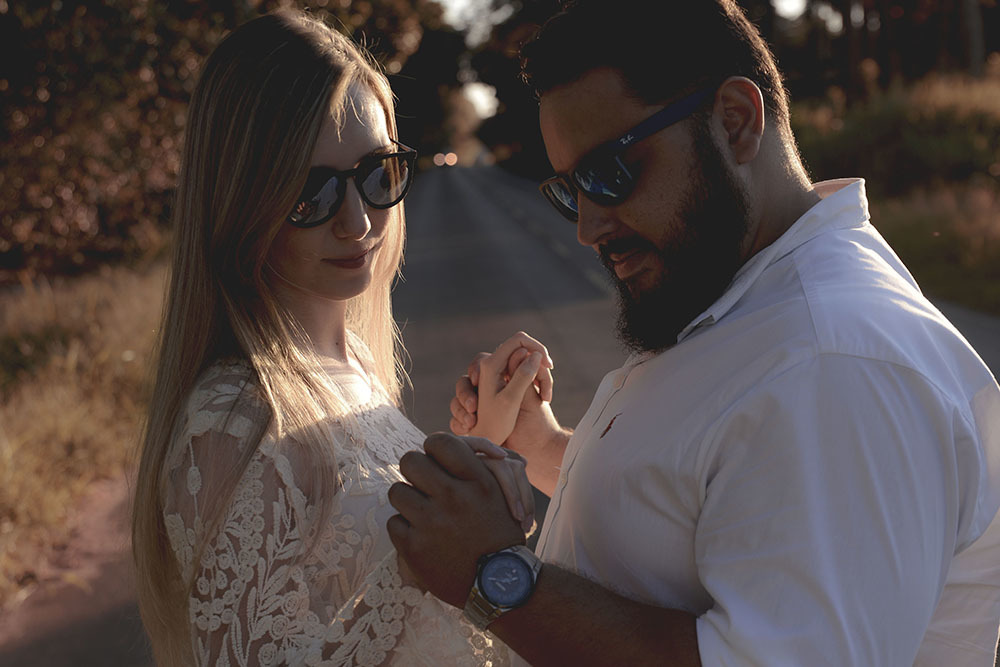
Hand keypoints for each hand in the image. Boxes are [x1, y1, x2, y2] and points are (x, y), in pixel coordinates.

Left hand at [387, 433, 526, 607]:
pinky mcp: (415, 548)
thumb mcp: (499, 494)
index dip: (432, 448)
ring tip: (422, 513)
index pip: (439, 441)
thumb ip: (474, 467)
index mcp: (477, 481)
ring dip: (407, 501)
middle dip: (414, 471)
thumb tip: (444, 446)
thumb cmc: (499, 536)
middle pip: (410, 461)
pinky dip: (404, 529)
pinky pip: (393, 522)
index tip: (436, 461)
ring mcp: (432, 522)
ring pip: (397, 491)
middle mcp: (454, 497)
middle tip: (423, 485)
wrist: (499, 585)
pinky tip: (421, 536)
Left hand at [450, 332, 556, 449]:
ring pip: (520, 356)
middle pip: (520, 345)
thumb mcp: (511, 400)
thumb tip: (535, 355)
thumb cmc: (496, 423)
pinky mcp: (501, 377)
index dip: (536, 348)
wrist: (486, 437)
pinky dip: (531, 374)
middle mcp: (490, 363)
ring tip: (544, 386)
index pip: (518, 340)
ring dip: (535, 367)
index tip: (548, 365)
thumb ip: (522, 376)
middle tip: (549, 371)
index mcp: (490, 365)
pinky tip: (539, 390)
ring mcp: (495, 370)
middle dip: (537, 357)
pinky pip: (519, 366)